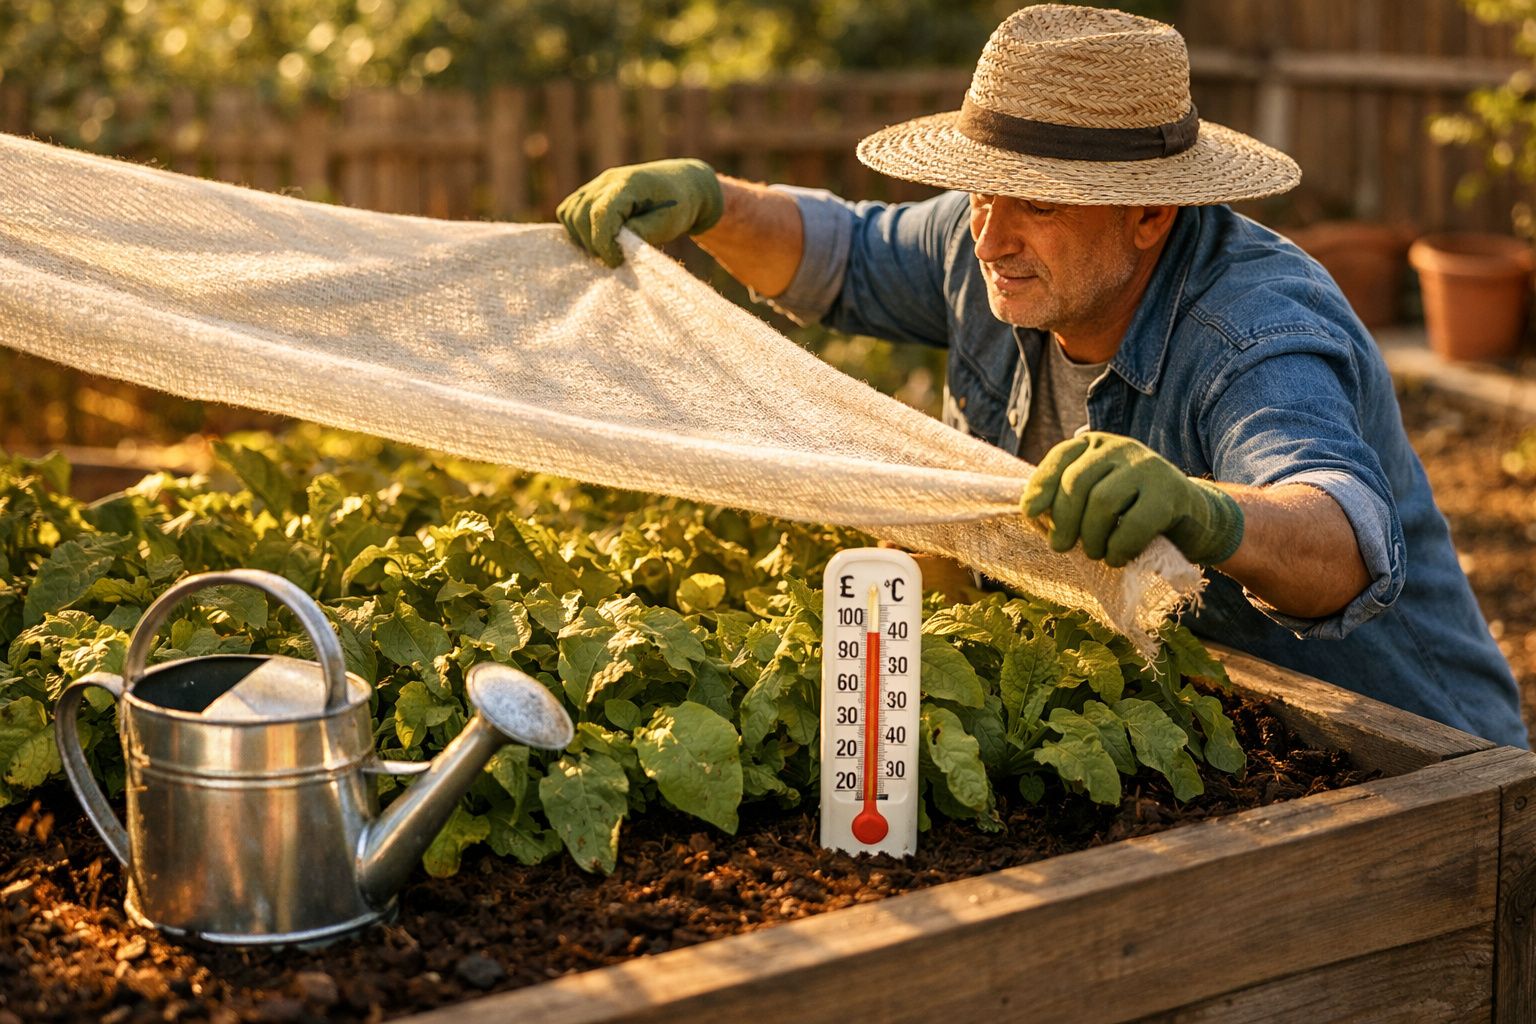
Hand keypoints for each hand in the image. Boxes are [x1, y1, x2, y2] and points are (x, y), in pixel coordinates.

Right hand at [556, 158, 723, 266]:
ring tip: (605, 250)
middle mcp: (607, 180)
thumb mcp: (668, 223)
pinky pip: (568, 211)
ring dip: (581, 238)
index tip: (616, 261)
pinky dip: (576, 229)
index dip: (603, 242)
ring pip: (569, 213)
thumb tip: (616, 244)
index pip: (601, 214)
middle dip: (592, 244)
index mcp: (628, 184)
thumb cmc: (678, 206)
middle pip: (579, 215)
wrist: (682, 185)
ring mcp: (596, 184)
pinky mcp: (590, 192)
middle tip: (614, 259)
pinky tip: (596, 240)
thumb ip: (642, 233)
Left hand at [1020, 432, 1243, 567]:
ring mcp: (1148, 466)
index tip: (1030, 513)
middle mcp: (1121, 447)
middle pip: (1077, 482)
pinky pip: (1133, 524)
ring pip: (1102, 502)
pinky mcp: (1170, 493)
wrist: (1194, 518)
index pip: (1060, 457)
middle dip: (1063, 520)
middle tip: (1061, 547)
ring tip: (1094, 553)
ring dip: (1091, 537)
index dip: (1041, 486)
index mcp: (1097, 445)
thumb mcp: (1098, 496)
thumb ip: (1068, 498)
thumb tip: (1032, 512)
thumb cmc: (1133, 512)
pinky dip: (1119, 548)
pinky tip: (1118, 558)